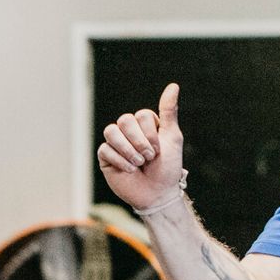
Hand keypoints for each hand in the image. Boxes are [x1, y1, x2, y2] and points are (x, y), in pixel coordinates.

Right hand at [97, 83, 186, 211]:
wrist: (157, 194)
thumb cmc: (168, 167)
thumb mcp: (172, 137)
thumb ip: (169, 111)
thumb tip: (173, 85)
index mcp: (145, 124)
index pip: (141, 115)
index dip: (150, 133)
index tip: (159, 150)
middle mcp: (129, 131)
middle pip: (125, 120)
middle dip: (139, 141)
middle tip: (148, 158)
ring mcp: (116, 143)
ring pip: (111, 131)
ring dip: (128, 150)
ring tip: (138, 163)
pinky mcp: (106, 157)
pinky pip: (105, 149)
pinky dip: (120, 160)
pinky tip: (129, 170)